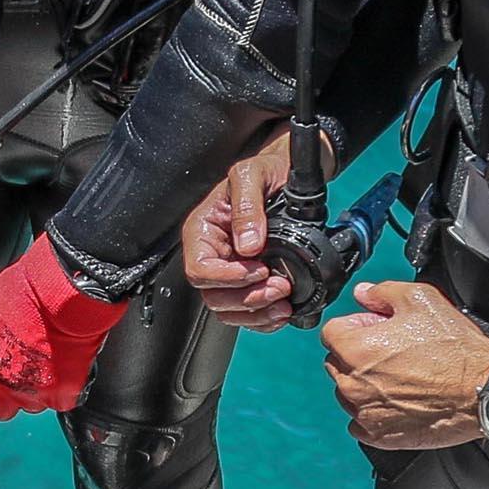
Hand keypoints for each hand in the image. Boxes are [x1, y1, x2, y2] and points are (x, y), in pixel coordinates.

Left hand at [0, 232, 131, 417]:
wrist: (64, 292)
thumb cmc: (22, 294)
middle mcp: (6, 389)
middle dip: (3, 395)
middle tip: (14, 368)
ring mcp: (37, 394)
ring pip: (30, 405)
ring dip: (32, 390)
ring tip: (40, 360)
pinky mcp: (66, 394)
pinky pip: (59, 401)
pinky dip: (60, 388)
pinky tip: (60, 364)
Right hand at [182, 130, 302, 330]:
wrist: (289, 172)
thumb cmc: (266, 169)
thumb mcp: (253, 175)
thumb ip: (248, 207)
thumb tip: (248, 245)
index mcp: (203, 231)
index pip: (199, 269)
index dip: (227, 277)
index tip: (258, 270)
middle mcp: (213, 254)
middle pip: (213, 295)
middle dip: (247, 298)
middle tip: (279, 287)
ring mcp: (230, 270)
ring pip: (229, 309)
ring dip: (256, 313)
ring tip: (283, 304)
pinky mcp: (250, 280)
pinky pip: (247, 312)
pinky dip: (264, 319)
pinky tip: (282, 309)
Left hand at [321, 280, 488, 449]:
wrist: (485, 390)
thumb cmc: (457, 349)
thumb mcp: (422, 300)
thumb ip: (383, 292)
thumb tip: (363, 293)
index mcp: (356, 348)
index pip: (332, 332)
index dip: (358, 325)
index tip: (378, 329)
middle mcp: (353, 383)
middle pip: (338, 363)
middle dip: (359, 355)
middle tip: (394, 353)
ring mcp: (364, 412)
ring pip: (348, 393)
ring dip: (365, 385)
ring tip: (401, 378)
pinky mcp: (379, 435)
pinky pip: (360, 422)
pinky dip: (374, 413)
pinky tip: (399, 402)